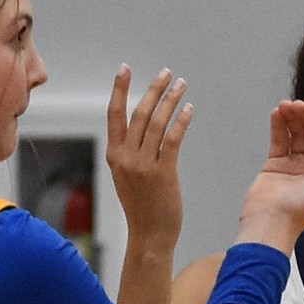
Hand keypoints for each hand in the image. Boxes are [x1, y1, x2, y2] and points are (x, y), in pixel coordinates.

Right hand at [105, 65, 192, 245]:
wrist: (149, 235)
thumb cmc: (142, 207)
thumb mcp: (126, 176)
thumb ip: (130, 153)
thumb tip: (143, 128)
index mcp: (114, 155)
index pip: (115, 114)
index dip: (119, 89)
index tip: (125, 69)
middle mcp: (126, 157)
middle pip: (139, 113)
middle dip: (153, 89)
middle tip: (166, 72)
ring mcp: (144, 165)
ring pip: (157, 122)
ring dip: (170, 100)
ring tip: (181, 85)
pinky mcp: (163, 172)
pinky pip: (172, 139)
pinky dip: (181, 120)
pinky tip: (189, 109)